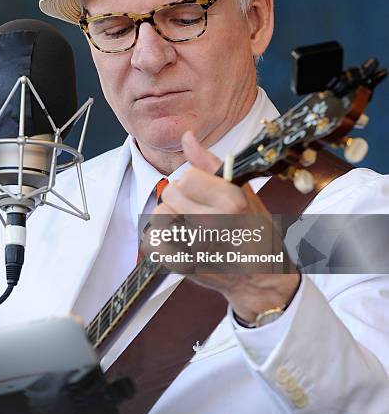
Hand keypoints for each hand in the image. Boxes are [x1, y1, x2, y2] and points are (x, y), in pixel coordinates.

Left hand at [147, 131, 300, 323]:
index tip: (202, 191)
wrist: (261, 276)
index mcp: (231, 202)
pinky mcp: (183, 266)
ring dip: (170, 217)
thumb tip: (187, 137)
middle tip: (196, 209)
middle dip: (180, 198)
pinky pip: (153, 241)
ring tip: (188, 224)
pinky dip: (161, 239)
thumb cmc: (254, 230)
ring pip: (159, 215)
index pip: (186, 177)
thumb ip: (210, 163)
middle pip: (170, 194)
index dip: (192, 182)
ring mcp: (197, 248)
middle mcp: (214, 224)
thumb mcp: (242, 191)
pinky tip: (179, 240)